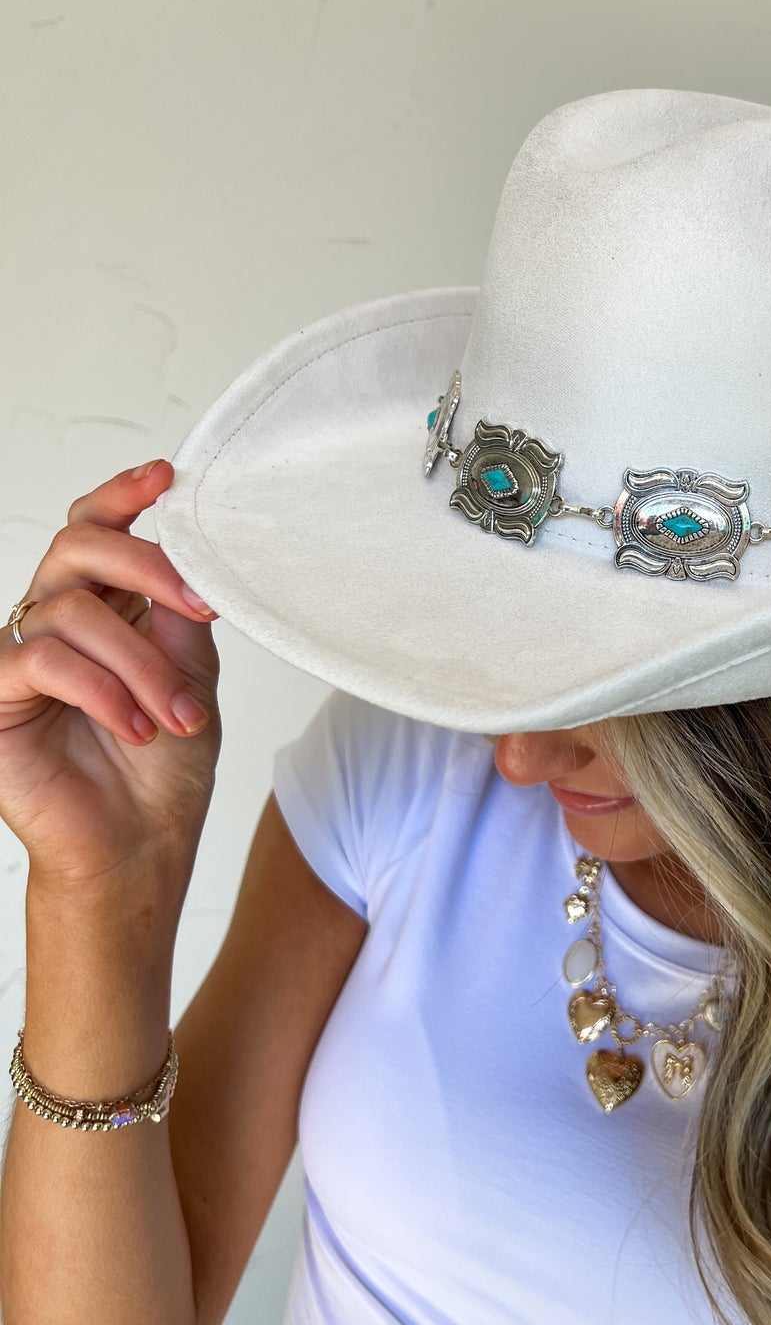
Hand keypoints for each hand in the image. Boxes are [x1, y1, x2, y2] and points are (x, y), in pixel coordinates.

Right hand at [0, 460, 221, 894]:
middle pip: (76, 546)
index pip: (95, 529)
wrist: (141, 846)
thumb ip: (181, 610)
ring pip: (74, 612)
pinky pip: (44, 662)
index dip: (123, 494)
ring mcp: (19, 658)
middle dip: (145, 565)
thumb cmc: (165, 769)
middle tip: (197, 606)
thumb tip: (191, 547)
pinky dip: (103, 691)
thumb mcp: (192, 673)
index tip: (165, 478)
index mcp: (103, 607)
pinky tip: (137, 727)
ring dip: (142, 665)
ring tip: (177, 718)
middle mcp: (54, 622)